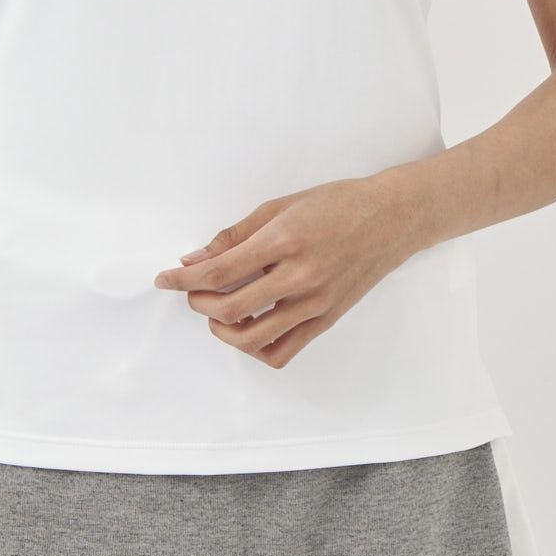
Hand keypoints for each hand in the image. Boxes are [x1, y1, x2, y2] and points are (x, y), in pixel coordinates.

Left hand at [152, 171, 426, 368]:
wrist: (391, 218)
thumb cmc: (336, 204)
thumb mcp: (280, 206)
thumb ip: (235, 235)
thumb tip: (195, 258)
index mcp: (284, 240)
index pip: (219, 270)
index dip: (184, 279)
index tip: (164, 280)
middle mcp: (300, 276)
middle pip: (230, 308)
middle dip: (198, 302)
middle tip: (192, 290)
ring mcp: (315, 303)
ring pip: (253, 338)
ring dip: (222, 330)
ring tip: (216, 313)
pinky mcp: (327, 320)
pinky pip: (284, 351)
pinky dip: (257, 348)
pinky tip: (248, 329)